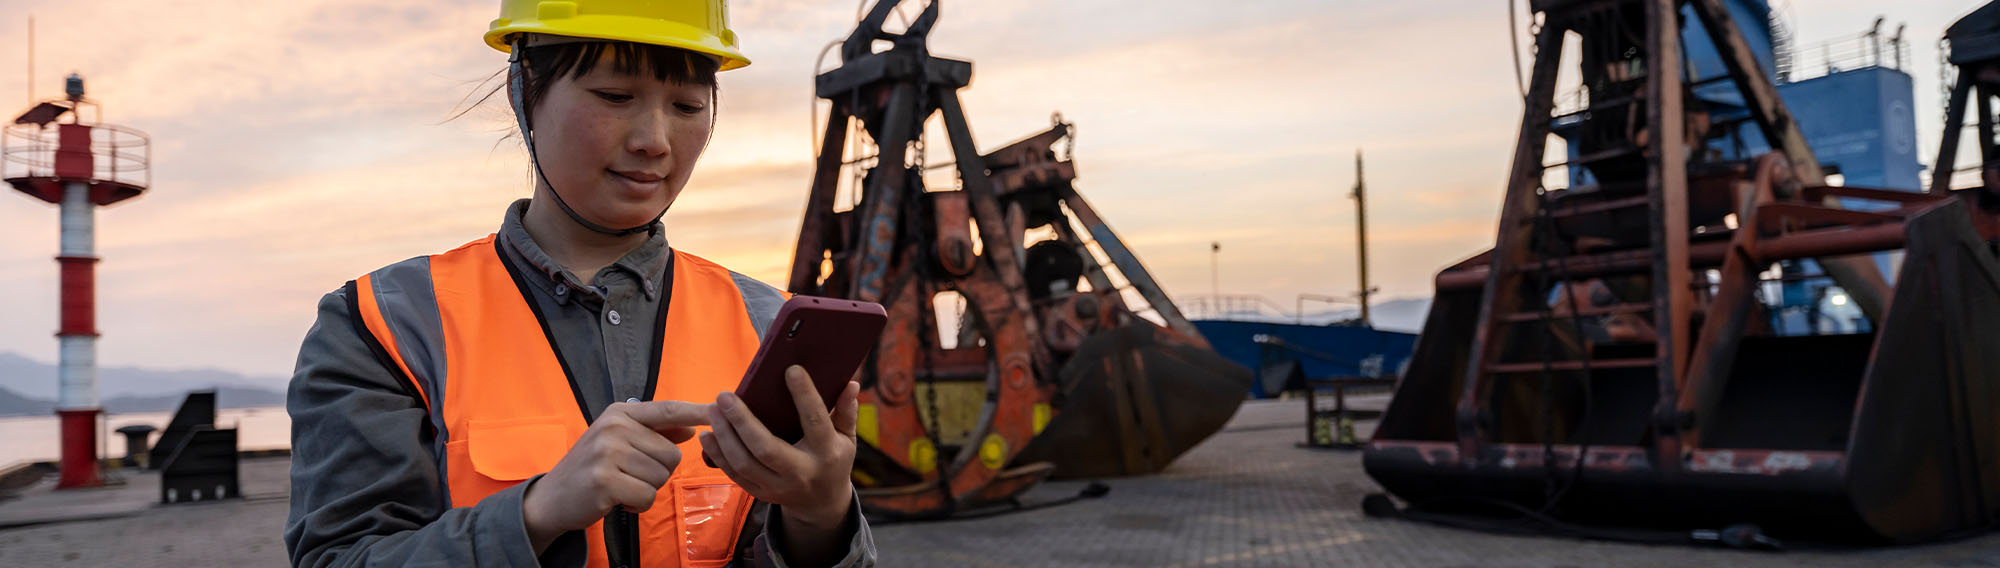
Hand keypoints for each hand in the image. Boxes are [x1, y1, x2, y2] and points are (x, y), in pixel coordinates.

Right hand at [521, 400, 709, 552]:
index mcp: (620, 413)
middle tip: (628, 475)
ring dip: (646, 489)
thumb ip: (655, 432)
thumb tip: (691, 427)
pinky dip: (637, 505)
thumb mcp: (619, 441)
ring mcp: (607, 453)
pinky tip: (617, 500)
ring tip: (620, 486)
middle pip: (672, 454)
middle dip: (658, 472)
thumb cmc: (591, 469)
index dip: (696, 411)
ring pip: (661, 477)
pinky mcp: (605, 481)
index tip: (719, 408)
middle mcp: (614, 428)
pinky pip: (647, 496)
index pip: (668, 410)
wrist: (551, 498)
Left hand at [699, 365, 858, 527]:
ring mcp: (778, 486)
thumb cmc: (834, 460)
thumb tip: (850, 383)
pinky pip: (734, 474)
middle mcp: (801, 472)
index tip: (791, 370)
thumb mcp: (848, 439)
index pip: (815, 421)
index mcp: (826, 453)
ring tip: (714, 411)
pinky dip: (718, 454)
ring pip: (744, 463)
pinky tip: (709, 434)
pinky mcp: (760, 493)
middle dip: (742, 421)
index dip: (805, 395)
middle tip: (725, 396)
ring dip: (725, 436)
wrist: (822, 505)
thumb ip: (846, 412)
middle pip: (766, 448)